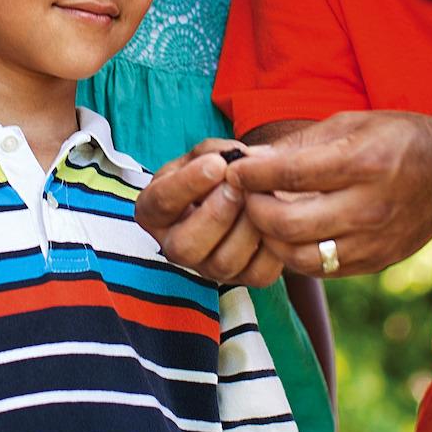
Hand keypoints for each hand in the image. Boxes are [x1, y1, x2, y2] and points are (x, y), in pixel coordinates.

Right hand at [136, 139, 280, 286]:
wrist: (253, 189)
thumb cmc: (221, 170)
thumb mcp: (208, 153)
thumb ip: (213, 152)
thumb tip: (232, 161)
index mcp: (156, 212)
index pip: (161, 203)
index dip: (187, 184)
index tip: (216, 164)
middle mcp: (175, 246)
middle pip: (184, 247)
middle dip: (214, 215)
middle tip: (237, 187)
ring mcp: (208, 267)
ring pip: (222, 263)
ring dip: (246, 228)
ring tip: (260, 198)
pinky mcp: (243, 278)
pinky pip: (258, 273)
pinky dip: (272, 245)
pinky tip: (275, 218)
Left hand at [230, 112, 431, 278]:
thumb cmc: (399, 140)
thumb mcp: (353, 123)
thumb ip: (302, 143)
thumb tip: (252, 157)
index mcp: (363, 163)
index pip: (292, 174)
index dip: (253, 174)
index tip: (234, 168)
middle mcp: (369, 207)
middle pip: (290, 224)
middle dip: (254, 211)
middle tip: (244, 196)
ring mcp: (373, 241)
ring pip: (300, 257)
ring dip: (270, 239)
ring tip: (263, 217)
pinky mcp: (374, 262)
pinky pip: (321, 269)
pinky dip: (294, 255)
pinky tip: (288, 234)